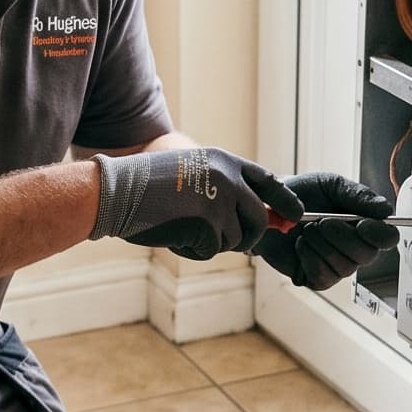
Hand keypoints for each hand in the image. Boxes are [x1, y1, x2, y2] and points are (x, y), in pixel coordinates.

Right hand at [90, 146, 303, 260]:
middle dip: (249, 237)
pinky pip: (211, 250)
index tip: (295, 215)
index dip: (285, 200)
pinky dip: (193, 250)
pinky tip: (172, 234)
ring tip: (182, 227)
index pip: (268, 181)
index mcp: (225, 161)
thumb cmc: (149, 187)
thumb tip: (261, 221)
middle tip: (229, 241)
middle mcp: (228, 178)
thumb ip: (225, 191)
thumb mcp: (193, 175)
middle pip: (258, 219)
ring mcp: (219, 201)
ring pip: (236, 239)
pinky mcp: (207, 225)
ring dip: (212, 242)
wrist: (117, 191)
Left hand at [258, 172, 397, 289]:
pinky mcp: (316, 278)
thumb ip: (358, 196)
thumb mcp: (330, 185)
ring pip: (345, 267)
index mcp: (363, 224)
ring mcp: (336, 265)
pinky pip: (323, 278)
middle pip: (367, 255)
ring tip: (306, 229)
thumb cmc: (301, 194)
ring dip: (322, 246)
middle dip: (343, 237)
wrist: (267, 207)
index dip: (379, 234)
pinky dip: (310, 259)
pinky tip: (301, 245)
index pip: (387, 237)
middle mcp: (354, 247)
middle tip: (321, 222)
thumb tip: (386, 210)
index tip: (362, 224)